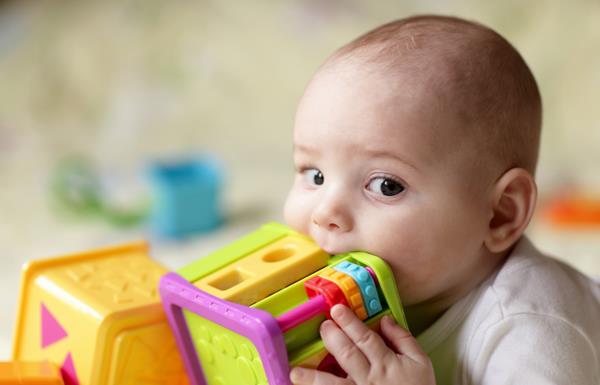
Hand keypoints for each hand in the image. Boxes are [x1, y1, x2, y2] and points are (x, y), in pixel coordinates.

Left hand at [290, 304, 435, 384]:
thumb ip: (403, 339)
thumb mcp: (421, 363)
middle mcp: (371, 379)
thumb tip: (384, 318)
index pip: (365, 339)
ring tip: (295, 373)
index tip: (336, 309)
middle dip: (332, 339)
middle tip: (322, 325)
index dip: (349, 323)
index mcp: (387, 364)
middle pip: (347, 356)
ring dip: (313, 379)